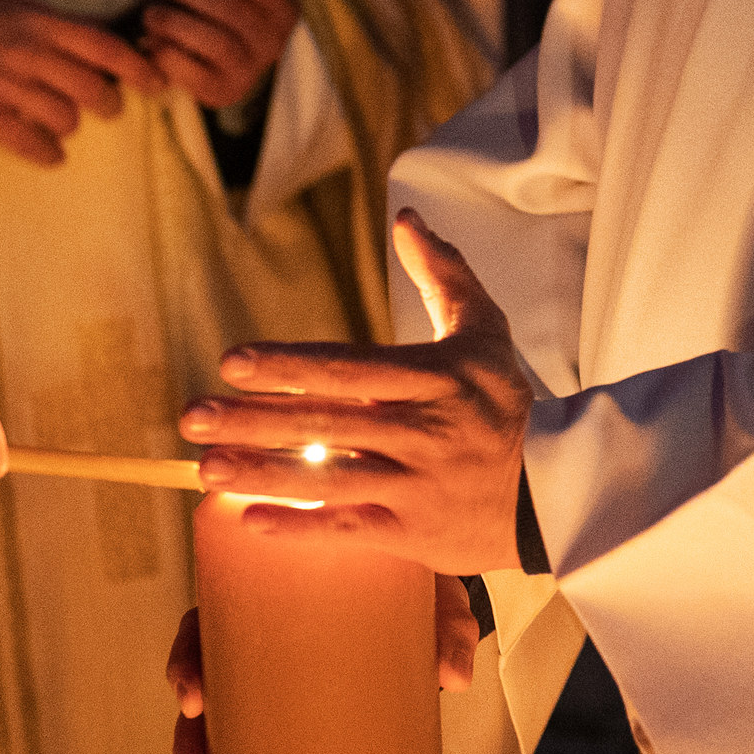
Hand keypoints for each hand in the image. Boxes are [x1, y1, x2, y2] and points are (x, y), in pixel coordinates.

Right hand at [0, 0, 163, 166]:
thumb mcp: (20, 9)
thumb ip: (64, 27)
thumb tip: (115, 39)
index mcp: (39, 22)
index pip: (105, 47)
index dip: (138, 68)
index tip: (157, 82)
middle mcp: (25, 52)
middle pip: (94, 89)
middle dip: (108, 103)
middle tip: (104, 106)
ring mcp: (2, 85)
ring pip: (67, 119)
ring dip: (70, 125)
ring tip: (57, 119)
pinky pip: (34, 144)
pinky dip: (48, 152)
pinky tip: (46, 148)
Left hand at [137, 0, 297, 111]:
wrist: (216, 52)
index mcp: (281, 6)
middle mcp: (272, 41)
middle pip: (232, 11)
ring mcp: (249, 70)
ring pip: (216, 43)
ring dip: (175, 22)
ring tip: (152, 11)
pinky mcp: (222, 91)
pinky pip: (195, 74)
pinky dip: (168, 54)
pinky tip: (154, 40)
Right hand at [162, 578, 478, 753]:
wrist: (432, 610)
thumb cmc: (415, 588)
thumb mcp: (432, 594)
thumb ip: (447, 626)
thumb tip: (451, 677)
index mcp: (274, 597)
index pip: (209, 621)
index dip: (188, 661)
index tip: (193, 698)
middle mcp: (261, 639)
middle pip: (204, 684)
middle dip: (189, 737)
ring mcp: (271, 682)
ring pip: (213, 725)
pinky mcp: (288, 717)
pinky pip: (243, 747)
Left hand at [177, 214, 530, 572]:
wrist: (561, 490)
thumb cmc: (509, 405)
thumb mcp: (486, 329)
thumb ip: (444, 273)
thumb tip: (407, 218)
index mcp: (434, 378)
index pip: (348, 368)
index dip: (289, 366)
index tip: (233, 362)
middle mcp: (421, 430)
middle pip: (326, 423)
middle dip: (253, 420)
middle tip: (193, 415)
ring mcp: (417, 485)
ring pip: (329, 478)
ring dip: (263, 474)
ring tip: (206, 468)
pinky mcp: (416, 534)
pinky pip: (349, 531)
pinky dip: (300, 528)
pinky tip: (248, 521)